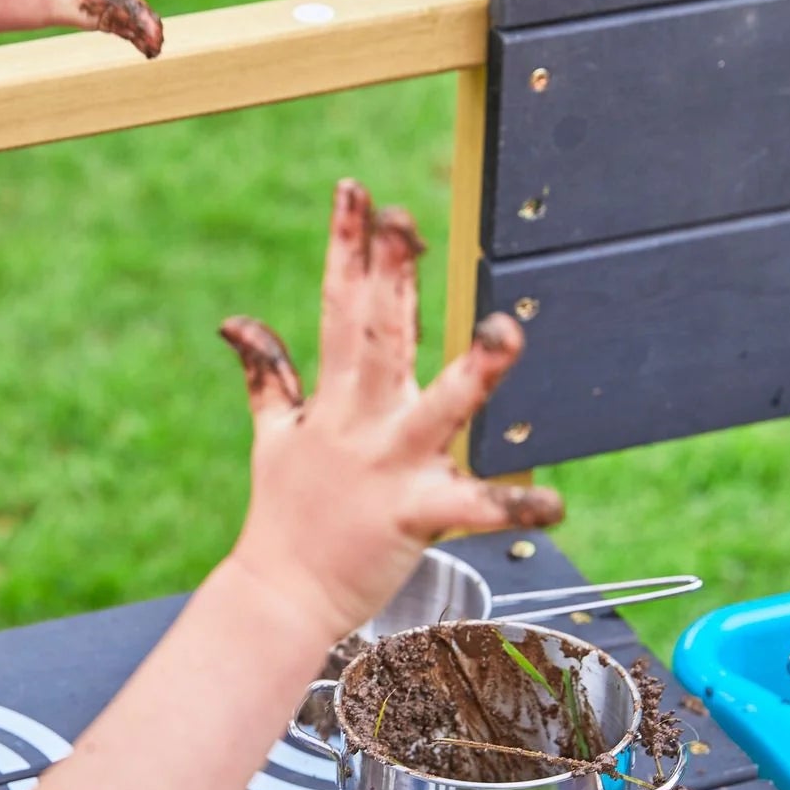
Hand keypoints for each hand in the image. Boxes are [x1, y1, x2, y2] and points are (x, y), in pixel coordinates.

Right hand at [221, 180, 563, 635]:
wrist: (282, 596)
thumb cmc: (285, 516)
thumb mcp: (273, 436)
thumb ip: (266, 375)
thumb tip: (236, 321)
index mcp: (332, 401)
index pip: (338, 308)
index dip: (346, 248)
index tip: (355, 192)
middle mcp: (359, 424)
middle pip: (376, 338)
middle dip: (390, 276)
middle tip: (401, 220)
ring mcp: (385, 469)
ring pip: (435, 411)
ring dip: (473, 374)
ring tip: (506, 333)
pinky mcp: (412, 517)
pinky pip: (469, 508)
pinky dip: (510, 507)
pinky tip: (554, 504)